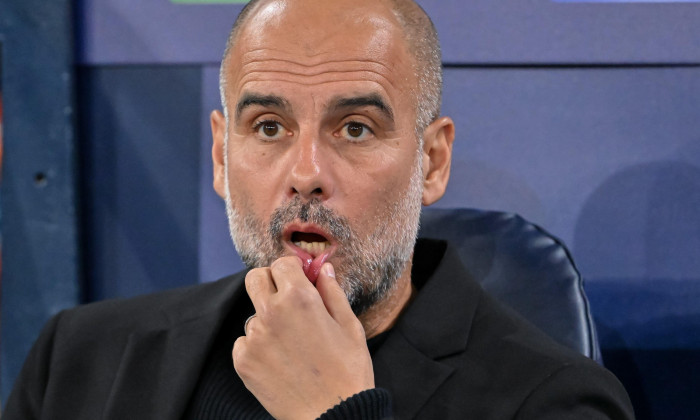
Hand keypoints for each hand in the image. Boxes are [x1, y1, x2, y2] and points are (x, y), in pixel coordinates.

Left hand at [233, 256, 374, 419]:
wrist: (333, 416)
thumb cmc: (348, 371)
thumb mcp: (349, 326)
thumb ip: (332, 291)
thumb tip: (323, 268)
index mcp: (299, 298)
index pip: (281, 263)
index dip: (293, 270)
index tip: (300, 280)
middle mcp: (271, 312)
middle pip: (255, 278)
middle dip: (270, 282)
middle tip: (286, 300)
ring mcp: (253, 337)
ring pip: (253, 315)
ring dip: (268, 321)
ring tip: (293, 345)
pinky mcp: (243, 361)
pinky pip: (245, 342)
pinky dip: (259, 347)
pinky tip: (281, 362)